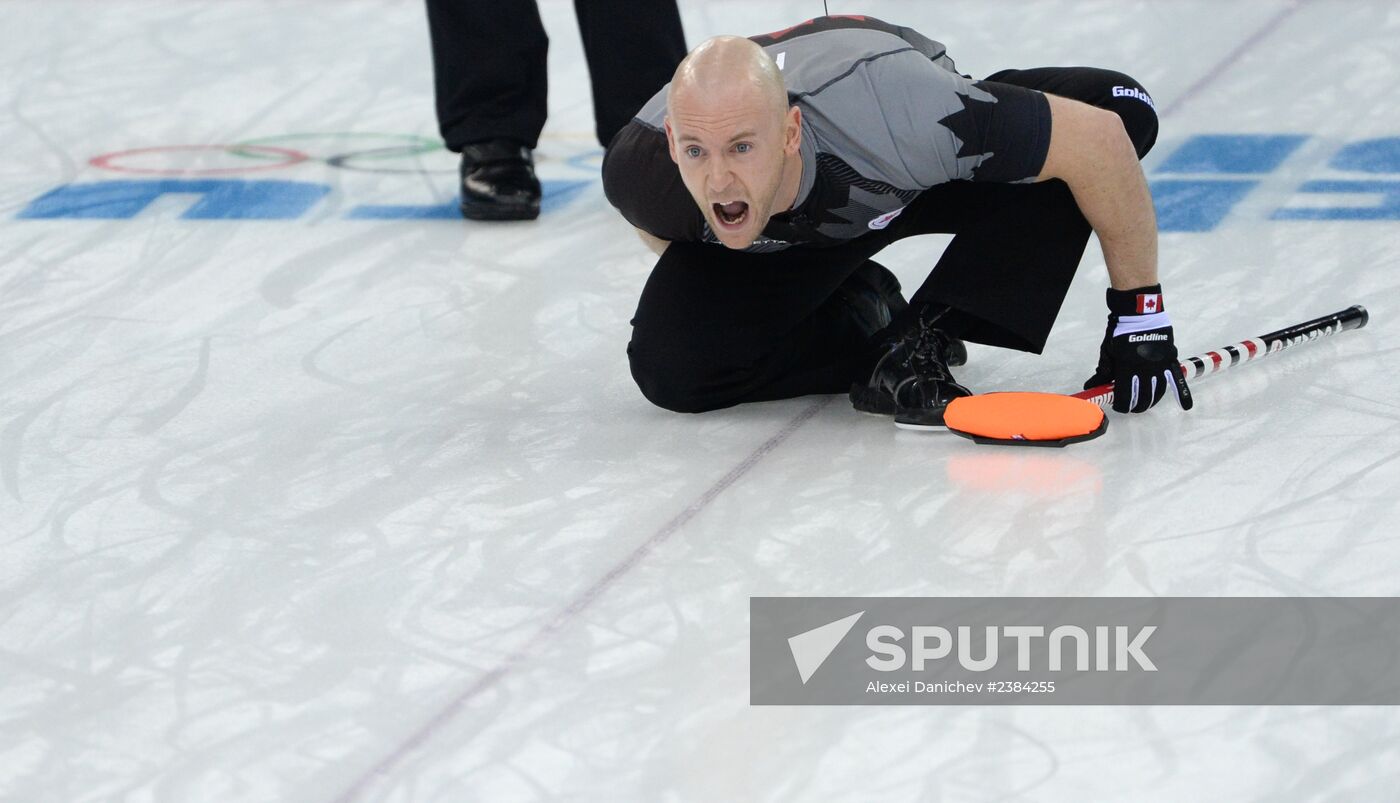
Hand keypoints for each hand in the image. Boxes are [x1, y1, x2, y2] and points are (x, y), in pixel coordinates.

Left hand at [1084, 285, 1192, 413]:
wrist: (1140, 314)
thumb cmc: (1120, 333)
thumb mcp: (1108, 352)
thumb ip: (1103, 372)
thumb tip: (1091, 387)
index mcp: (1127, 368)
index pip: (1125, 396)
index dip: (1121, 406)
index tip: (1118, 406)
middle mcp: (1145, 370)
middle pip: (1142, 398)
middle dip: (1135, 406)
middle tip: (1130, 407)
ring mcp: (1160, 366)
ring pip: (1157, 392)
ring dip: (1150, 402)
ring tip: (1143, 404)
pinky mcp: (1170, 360)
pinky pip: (1177, 379)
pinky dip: (1182, 393)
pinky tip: (1185, 405)